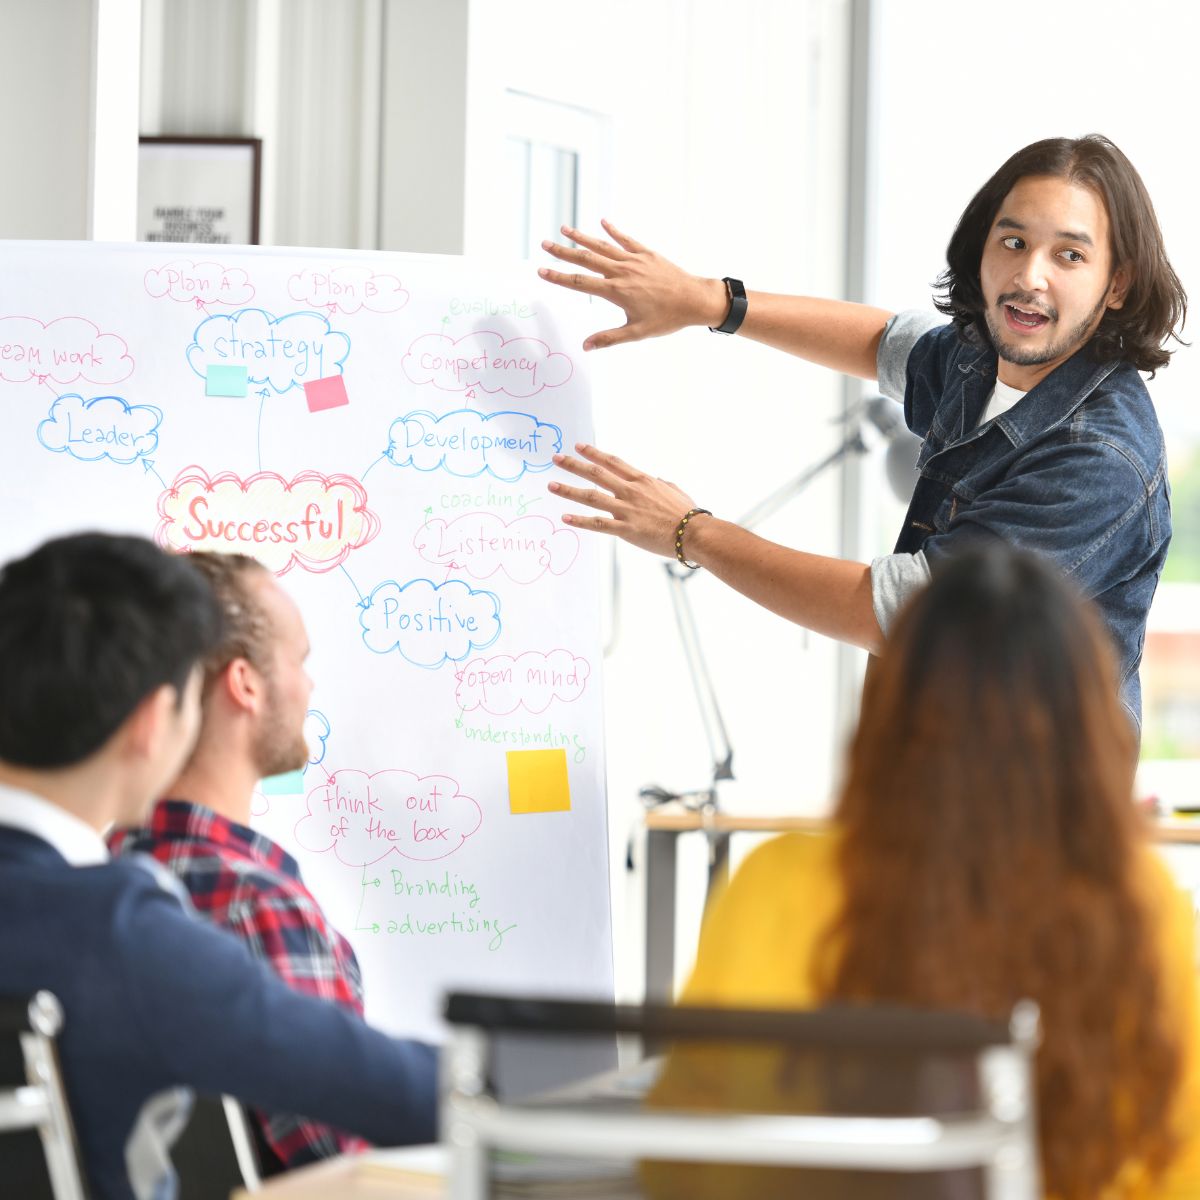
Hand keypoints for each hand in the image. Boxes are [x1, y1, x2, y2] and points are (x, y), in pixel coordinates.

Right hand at [538, 220, 727, 350]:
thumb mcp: (637, 332)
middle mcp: (622, 271)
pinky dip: (613, 231)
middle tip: (544, 244)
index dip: (559, 277)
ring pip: (602, 246)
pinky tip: (603, 222)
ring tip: (565, 229)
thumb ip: (609, 338)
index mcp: (616, 291)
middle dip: (563, 252)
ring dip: (582, 237)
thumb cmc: (667, 318)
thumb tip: (586, 346)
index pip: (580, 282)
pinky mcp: (647, 253)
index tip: (541, 271)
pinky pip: (626, 239)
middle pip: (586, 259)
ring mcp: (634, 260)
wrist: (694, 299)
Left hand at [549, 444, 701, 558]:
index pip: (612, 462)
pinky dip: (580, 521)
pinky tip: (565, 517)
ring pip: (592, 496)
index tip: (578, 446)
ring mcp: (627, 509)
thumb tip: (656, 479)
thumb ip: (660, 484)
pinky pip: (598, 524)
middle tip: (556, 459)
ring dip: (569, 490)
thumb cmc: (688, 513)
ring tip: (552, 486)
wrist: (694, 532)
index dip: (593, 453)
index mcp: (642, 480)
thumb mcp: (673, 490)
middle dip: (574, 465)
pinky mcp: (626, 529)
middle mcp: (631, 491)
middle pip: (596, 474)